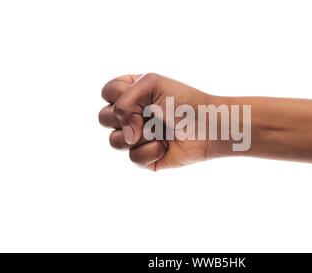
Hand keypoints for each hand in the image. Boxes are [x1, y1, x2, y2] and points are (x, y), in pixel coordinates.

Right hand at [99, 73, 213, 170]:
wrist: (207, 126)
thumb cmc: (183, 102)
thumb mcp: (149, 84)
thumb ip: (123, 102)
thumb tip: (126, 137)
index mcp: (131, 93)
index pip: (107, 92)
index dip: (120, 94)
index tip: (144, 93)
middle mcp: (131, 115)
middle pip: (103, 118)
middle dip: (125, 116)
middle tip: (150, 113)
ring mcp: (136, 138)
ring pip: (114, 141)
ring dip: (142, 134)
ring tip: (160, 129)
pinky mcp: (144, 158)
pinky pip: (133, 158)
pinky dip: (152, 150)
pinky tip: (166, 145)